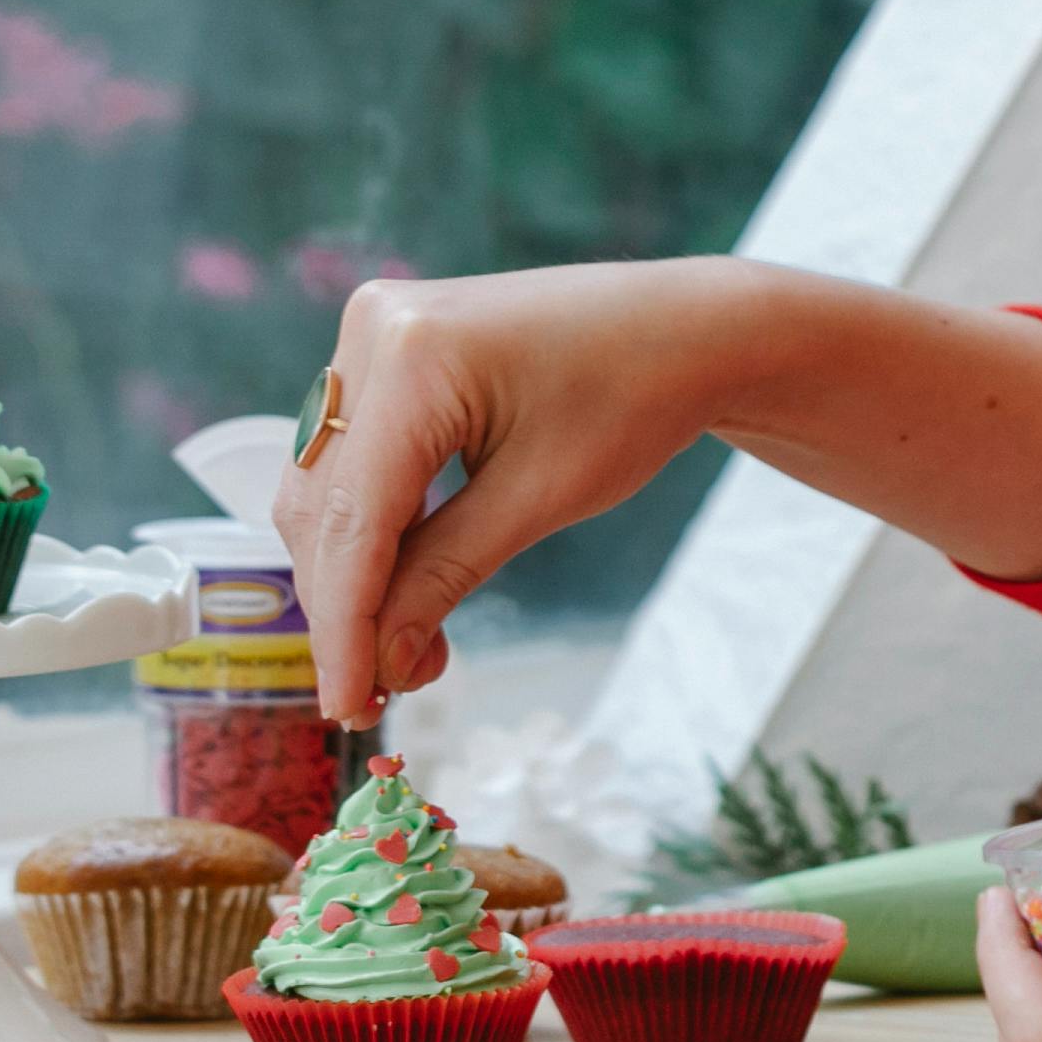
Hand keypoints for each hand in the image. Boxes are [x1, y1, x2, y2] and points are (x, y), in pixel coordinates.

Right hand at [270, 260, 1041, 719]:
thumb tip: (371, 668)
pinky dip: (385, 532)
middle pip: (331, 511)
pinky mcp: (398, 346)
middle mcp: (379, 330)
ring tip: (432, 651)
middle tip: (397, 703)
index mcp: (415, 355)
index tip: (349, 719)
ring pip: (339, 493)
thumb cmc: (649, 403)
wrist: (710, 322)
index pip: (352, 523)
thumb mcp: (546, 505)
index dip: (344, 632)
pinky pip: (364, 463)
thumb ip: (449, 580)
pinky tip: (430, 593)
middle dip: (356, 611)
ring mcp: (382, 332)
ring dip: (368, 576)